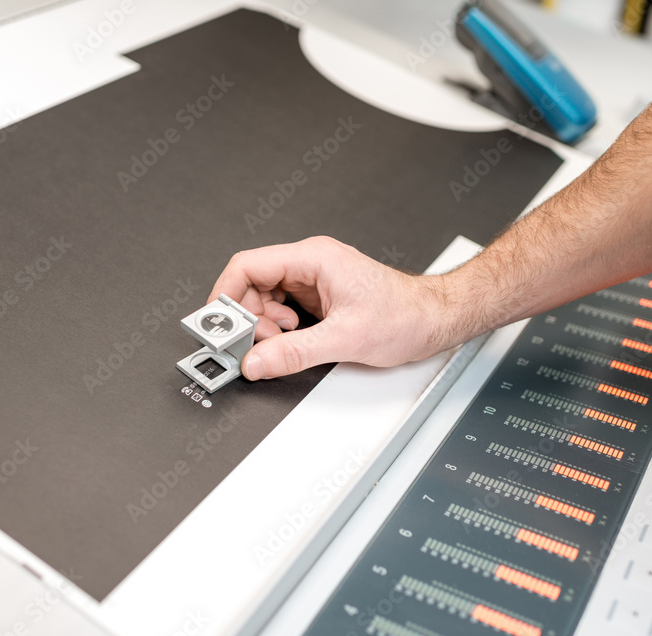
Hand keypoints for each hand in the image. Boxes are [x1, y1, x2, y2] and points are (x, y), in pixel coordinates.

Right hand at [208, 236, 452, 380]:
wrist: (434, 319)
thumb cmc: (405, 315)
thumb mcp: (346, 339)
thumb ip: (295, 352)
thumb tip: (256, 362)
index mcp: (313, 258)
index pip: (248, 266)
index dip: (225, 295)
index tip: (217, 324)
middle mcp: (310, 264)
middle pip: (251, 284)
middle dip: (247, 318)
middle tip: (255, 345)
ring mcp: (313, 280)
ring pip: (264, 299)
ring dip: (264, 326)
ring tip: (284, 343)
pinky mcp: (317, 297)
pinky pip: (280, 309)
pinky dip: (279, 330)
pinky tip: (295, 340)